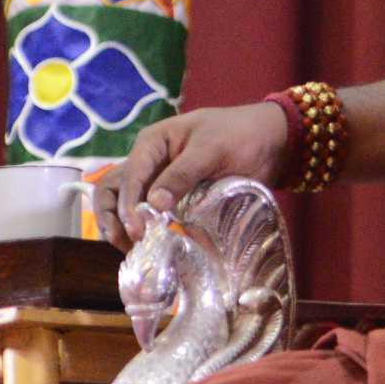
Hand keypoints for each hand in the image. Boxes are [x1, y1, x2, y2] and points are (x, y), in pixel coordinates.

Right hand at [90, 101, 298, 246]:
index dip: (128, 205)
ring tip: (128, 249)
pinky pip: (150, 215)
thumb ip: (182, 174)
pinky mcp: (174, 200)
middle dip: (112, 216)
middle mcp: (149, 163)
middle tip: (124, 243)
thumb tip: (153, 205)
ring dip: (120, 226)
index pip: (128, 176)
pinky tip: (145, 249)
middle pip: (113, 190)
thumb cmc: (240, 134)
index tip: (137, 230)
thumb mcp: (211, 149)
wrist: (272, 141)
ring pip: (125, 204)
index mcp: (152, 143)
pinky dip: (143, 230)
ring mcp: (159, 182)